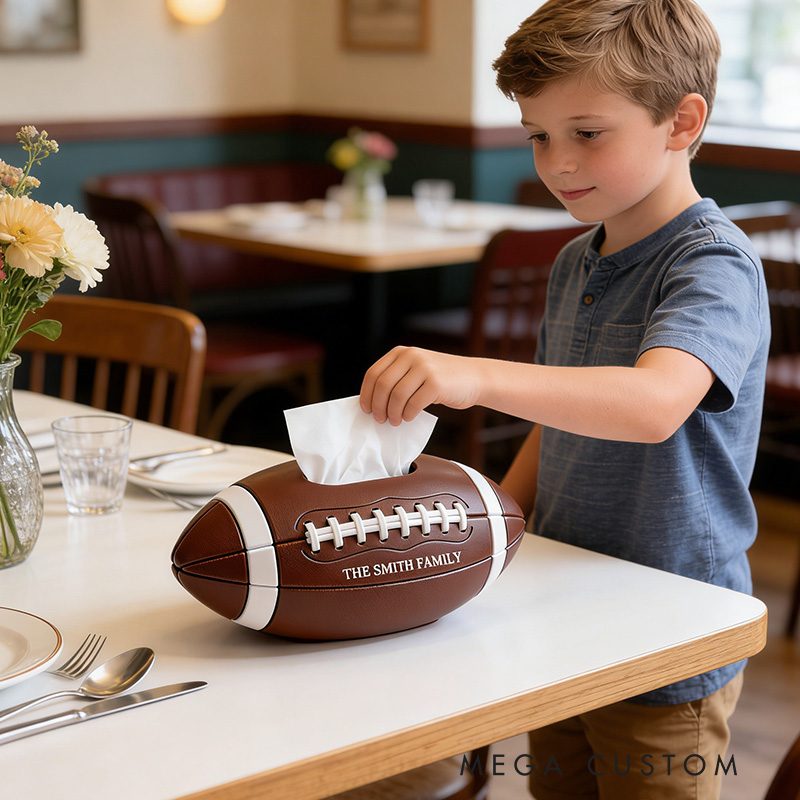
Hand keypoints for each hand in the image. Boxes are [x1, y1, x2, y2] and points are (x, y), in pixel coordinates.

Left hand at [359, 346, 481, 424]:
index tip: (366, 409)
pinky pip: (413, 404)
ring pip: (396, 396)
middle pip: (383, 385)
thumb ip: (397, 378)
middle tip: (381, 419)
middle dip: (378, 406)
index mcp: (401, 352)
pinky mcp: (436, 383)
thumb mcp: (416, 369)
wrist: (474, 377)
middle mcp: (411, 356)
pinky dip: (408, 414)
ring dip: (393, 413)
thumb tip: (373, 402)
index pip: (373, 373)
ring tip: (396, 420)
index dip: (367, 394)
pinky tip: (409, 417)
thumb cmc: (442, 378)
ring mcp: (424, 368)